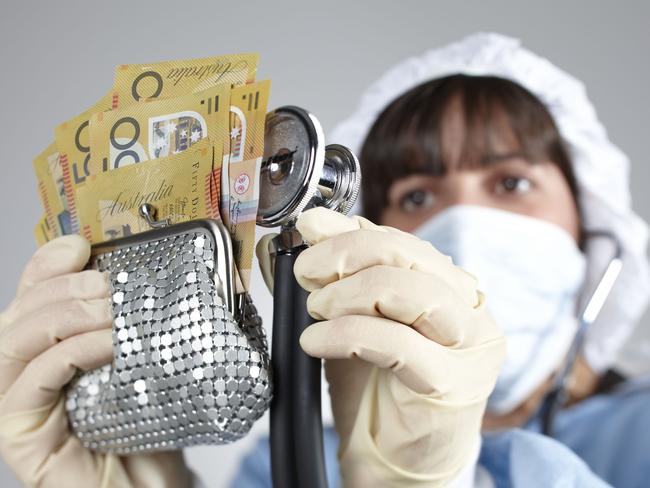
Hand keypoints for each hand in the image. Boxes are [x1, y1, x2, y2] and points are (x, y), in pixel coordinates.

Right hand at [0, 236, 192, 487]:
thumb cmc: (151, 432)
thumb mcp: (146, 366)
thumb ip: (140, 326)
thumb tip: (166, 277)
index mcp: (50, 353)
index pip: (32, 297)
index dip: (46, 264)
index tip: (80, 246)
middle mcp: (25, 377)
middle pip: (18, 313)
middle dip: (61, 286)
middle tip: (107, 284)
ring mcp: (19, 408)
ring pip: (12, 343)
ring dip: (64, 315)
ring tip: (111, 310)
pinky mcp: (22, 439)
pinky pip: (32, 383)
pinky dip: (70, 353)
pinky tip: (109, 346)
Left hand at [289, 208, 505, 485]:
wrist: (396, 458)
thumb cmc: (378, 386)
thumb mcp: (351, 319)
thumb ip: (336, 273)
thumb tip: (309, 226)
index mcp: (449, 286)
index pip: (401, 241)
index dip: (350, 231)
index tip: (308, 232)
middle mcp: (469, 308)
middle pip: (409, 256)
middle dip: (347, 254)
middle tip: (307, 273)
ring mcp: (469, 345)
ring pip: (413, 291)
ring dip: (350, 293)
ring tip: (316, 310)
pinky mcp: (456, 384)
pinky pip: (398, 344)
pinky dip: (347, 334)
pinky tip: (315, 341)